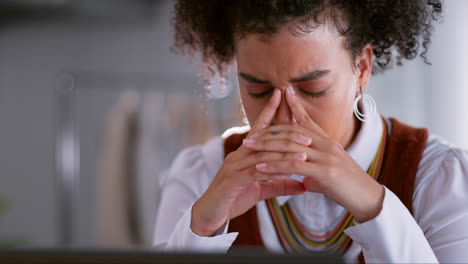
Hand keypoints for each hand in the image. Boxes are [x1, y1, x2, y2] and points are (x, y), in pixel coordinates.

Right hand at [190, 89, 307, 236]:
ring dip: (284, 154)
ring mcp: (233, 167)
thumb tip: (302, 184)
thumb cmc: (232, 200)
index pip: (258, 130)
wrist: (208, 215)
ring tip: (304, 154)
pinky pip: (254, 173)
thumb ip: (279, 185)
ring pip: (262, 156)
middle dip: (286, 135)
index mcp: (243, 155)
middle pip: (264, 140)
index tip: (281, 97)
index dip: (269, 112)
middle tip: (307, 136)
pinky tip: (286, 172)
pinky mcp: (231, 181)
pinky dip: (272, 172)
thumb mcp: (260, 191)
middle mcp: (237, 156)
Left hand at [243, 86, 384, 222]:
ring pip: (290, 146)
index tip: (283, 93)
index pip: (308, 120)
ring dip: (266, 146)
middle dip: (269, 132)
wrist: (368, 199)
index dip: (295, 106)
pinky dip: (275, 165)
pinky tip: (260, 167)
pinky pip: (293, 166)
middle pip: (293, 131)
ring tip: (249, 147)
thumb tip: (302, 179)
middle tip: (249, 135)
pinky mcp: (325, 172)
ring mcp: (326, 156)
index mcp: (327, 142)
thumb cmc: (347, 187)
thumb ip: (314, 171)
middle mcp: (326, 145)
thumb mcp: (328, 174)